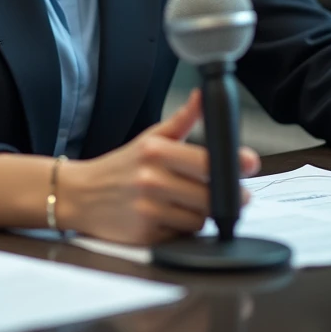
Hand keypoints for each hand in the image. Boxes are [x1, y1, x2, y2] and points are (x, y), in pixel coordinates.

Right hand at [58, 89, 259, 245]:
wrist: (81, 194)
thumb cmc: (121, 166)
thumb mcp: (149, 138)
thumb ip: (183, 119)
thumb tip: (203, 94)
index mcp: (156, 151)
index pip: (207, 160)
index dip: (233, 164)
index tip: (250, 163)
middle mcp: (152, 179)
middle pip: (210, 196)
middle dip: (221, 196)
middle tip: (220, 191)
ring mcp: (148, 209)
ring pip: (199, 220)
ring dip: (199, 214)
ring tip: (183, 202)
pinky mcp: (145, 236)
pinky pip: (182, 237)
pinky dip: (181, 230)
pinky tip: (168, 218)